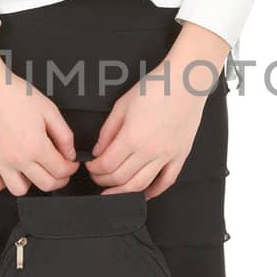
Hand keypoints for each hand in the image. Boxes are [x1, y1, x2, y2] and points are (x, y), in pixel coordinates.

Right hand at [0, 35, 79, 196]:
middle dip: (58, 179)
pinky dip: (3, 183)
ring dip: (30, 183)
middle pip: (46, 185)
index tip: (70, 164)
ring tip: (32, 170)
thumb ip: (64, 135)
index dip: (71, 169)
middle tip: (59, 170)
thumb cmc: (15, 94)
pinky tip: (9, 171)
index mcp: (36, 146)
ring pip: (19, 190)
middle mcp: (17, 158)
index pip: (61, 170)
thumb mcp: (49, 110)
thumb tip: (69, 154)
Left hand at [83, 57, 211, 198]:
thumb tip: (98, 150)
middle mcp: (150, 151)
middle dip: (103, 181)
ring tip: (113, 190)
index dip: (93, 169)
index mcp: (132, 137)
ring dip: (123, 192)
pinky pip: (166, 182)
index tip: (90, 165)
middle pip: (120, 178)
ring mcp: (167, 156)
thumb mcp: (122, 104)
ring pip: (141, 186)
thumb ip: (108, 130)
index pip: (106, 165)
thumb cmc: (156, 87)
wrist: (186, 81)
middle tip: (97, 176)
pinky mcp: (180, 156)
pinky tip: (143, 194)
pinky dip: (153, 192)